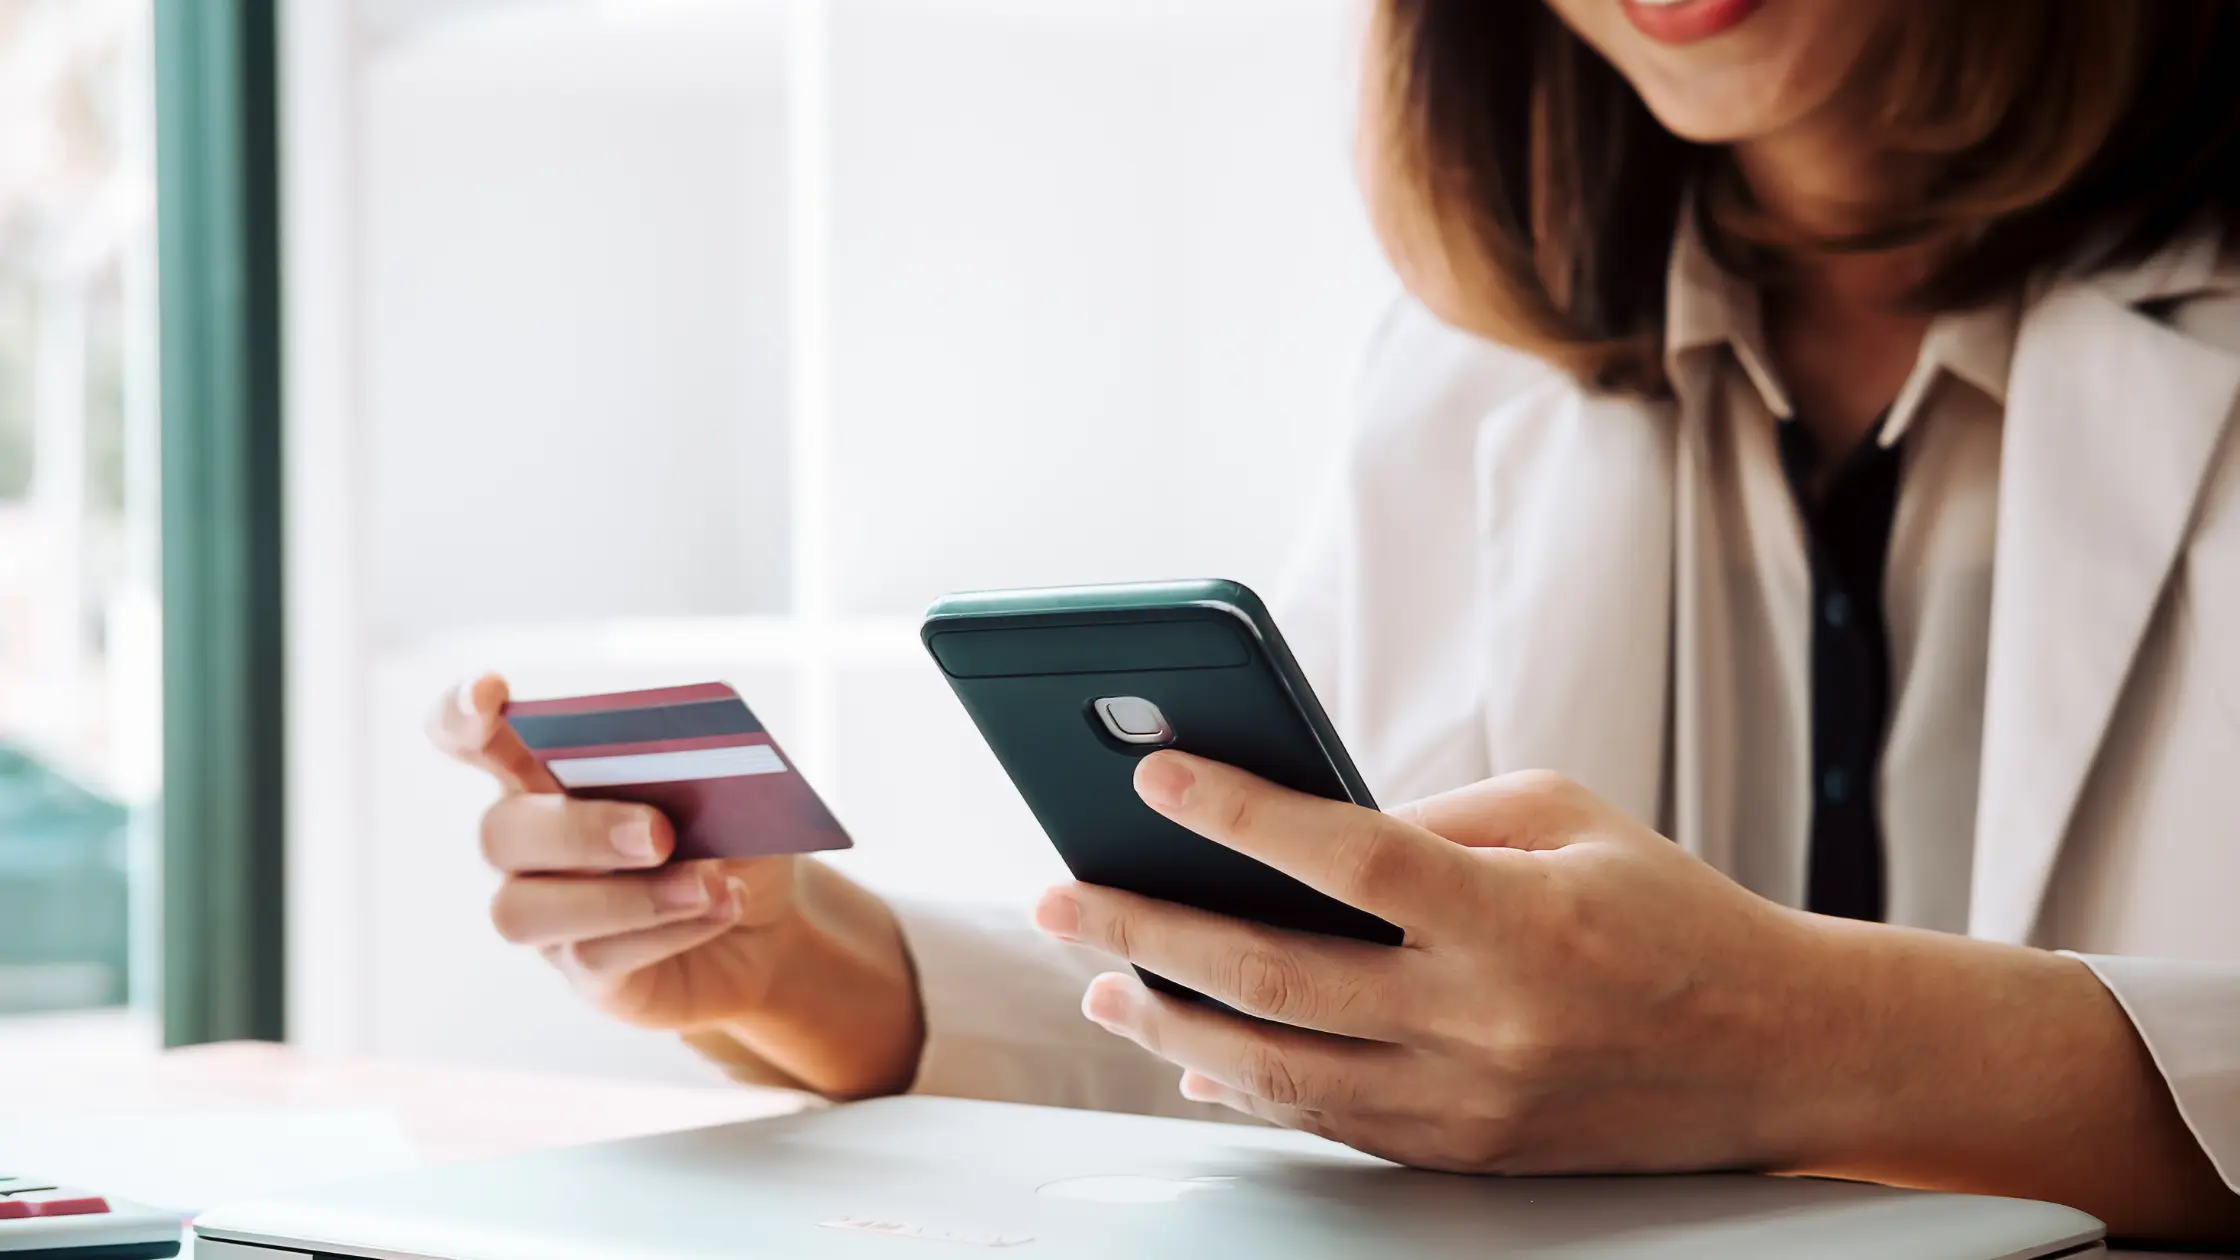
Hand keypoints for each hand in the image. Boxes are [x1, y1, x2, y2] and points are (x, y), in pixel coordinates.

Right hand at [429, 674, 923, 1095]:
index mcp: (544, 773)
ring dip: (624, 896)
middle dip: (578, 831)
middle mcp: (528, 845)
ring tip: (708, 883)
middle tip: (661, 834)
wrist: (767, 922)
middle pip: (500, 833)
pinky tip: (723, 905)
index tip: (489, 693)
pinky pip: (596, 955)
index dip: (461, 714)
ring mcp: (547, 916)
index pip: (468, 736)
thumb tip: (684, 751)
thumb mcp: (725, 787)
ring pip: (527, 909)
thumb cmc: (728, 835)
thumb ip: (690, 760)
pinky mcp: (584, 973)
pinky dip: (668, 929)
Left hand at [1035, 752, 2239, 1243]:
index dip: (1238, 815)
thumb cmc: (1667, 910)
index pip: (1347, 860)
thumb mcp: (1565, 818)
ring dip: (1169, 1022)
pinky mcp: (1465, 1155)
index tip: (1153, 775)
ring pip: (1278, 1071)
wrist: (1777, 1050)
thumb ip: (1431, 818)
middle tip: (1060, 896)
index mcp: (1515, 915)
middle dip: (1148, 930)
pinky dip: (1243, 1085)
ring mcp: (1469, 1103)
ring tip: (1101, 975)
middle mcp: (1485, 1020)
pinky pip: (1325, 1122)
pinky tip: (1186, 1050)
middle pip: (1275, 977)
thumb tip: (1297, 831)